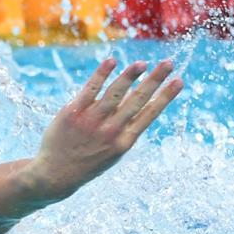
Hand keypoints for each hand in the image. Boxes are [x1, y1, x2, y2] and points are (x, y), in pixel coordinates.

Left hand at [29, 58, 182, 198]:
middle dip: (155, 80)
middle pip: (137, 100)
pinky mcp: (73, 112)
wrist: (55, 173)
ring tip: (142, 63)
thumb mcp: (112, 152)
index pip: (150, 114)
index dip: (165, 96)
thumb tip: (131, 98)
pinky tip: (112, 61)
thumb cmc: (86, 161)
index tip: (179, 81)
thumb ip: (122, 128)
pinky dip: (101, 74)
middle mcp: (111, 130)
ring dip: (130, 75)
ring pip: (115, 93)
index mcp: (124, 141)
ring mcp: (91, 121)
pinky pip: (90, 89)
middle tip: (169, 63)